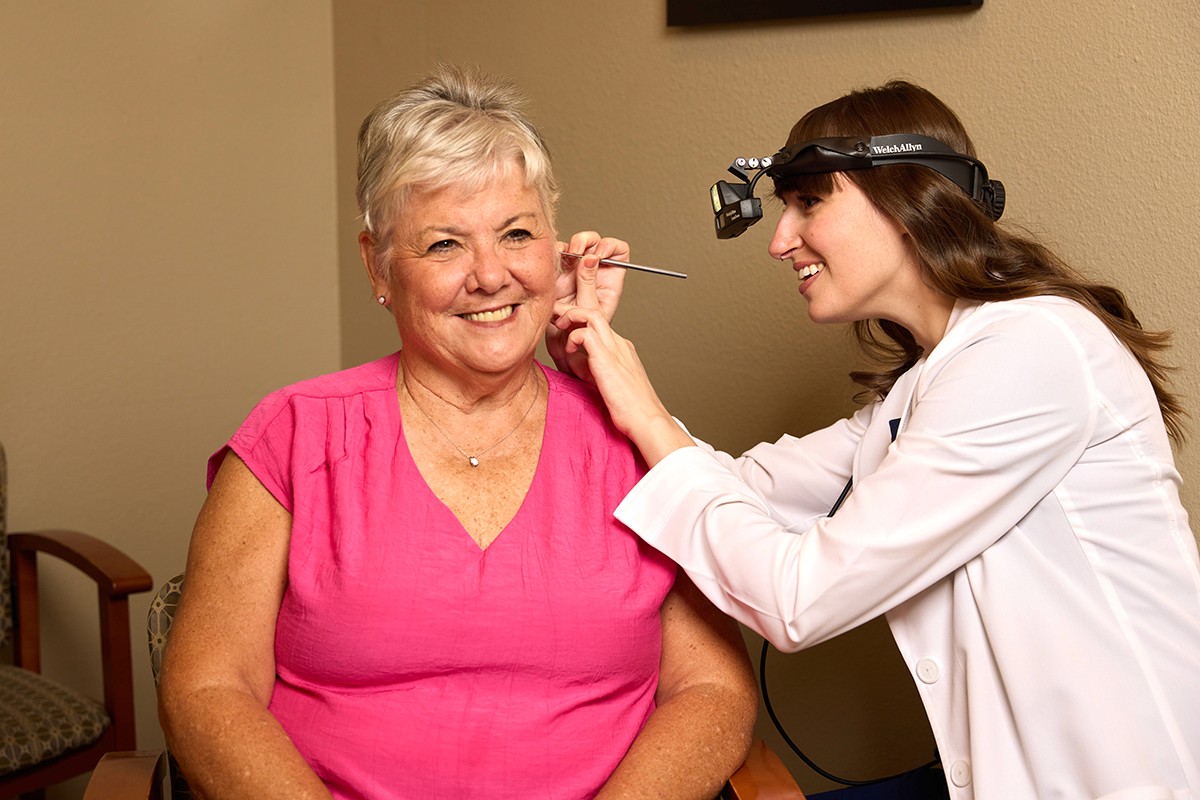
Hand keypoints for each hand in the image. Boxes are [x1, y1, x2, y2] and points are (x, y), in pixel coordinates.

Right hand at [546, 232, 628, 377]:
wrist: (561, 346)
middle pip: (596, 242)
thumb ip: (589, 282)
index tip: (600, 253)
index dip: (611, 247)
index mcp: (609, 279)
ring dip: (572, 245)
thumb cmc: (581, 336)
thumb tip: (591, 258)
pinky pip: (558, 254)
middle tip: (580, 252)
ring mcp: (575, 271)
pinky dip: (556, 251)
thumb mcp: (589, 309)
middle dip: (588, 241)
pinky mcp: (558, 274)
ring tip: (569, 256)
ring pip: (576, 244)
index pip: (618, 252)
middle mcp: (593, 273)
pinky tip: (557, 261)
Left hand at [552, 303, 691, 466]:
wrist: (648, 420)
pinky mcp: (607, 359)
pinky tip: (568, 351)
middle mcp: (620, 344)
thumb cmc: (631, 410)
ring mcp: (615, 349)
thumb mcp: (610, 383)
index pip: (598, 323)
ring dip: (570, 316)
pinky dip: (572, 337)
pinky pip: (585, 334)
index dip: (579, 319)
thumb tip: (577, 366)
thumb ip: (594, 372)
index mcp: (621, 349)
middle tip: (554, 316)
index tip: (562, 324)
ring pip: (591, 315)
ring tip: (559, 326)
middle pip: (594, 312)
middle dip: (570, 310)